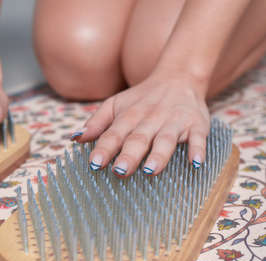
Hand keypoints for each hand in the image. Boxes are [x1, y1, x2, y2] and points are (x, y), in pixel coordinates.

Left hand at [73, 73, 209, 175]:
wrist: (179, 77)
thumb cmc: (142, 98)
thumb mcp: (116, 105)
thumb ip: (97, 123)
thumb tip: (74, 139)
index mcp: (128, 116)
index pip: (113, 134)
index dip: (104, 149)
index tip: (94, 164)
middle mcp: (150, 119)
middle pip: (138, 138)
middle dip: (129, 155)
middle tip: (119, 171)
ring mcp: (174, 122)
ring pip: (166, 139)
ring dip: (159, 155)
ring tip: (150, 171)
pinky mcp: (196, 124)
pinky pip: (198, 138)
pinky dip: (197, 150)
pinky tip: (195, 163)